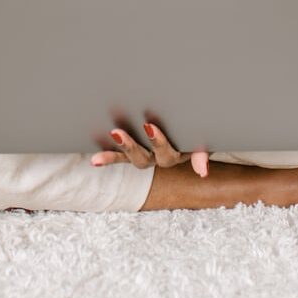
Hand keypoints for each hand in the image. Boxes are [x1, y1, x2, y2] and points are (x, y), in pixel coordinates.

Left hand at [90, 121, 210, 176]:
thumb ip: (201, 152)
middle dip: (131, 145)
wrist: (190, 129)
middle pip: (144, 159)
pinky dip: (107, 158)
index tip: (148, 126)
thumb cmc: (196, 131)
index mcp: (176, 156)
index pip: (167, 154)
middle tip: (118, 132)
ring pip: (130, 158)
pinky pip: (118, 158)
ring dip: (119, 149)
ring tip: (111, 135)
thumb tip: (202, 171)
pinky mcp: (132, 153)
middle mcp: (158, 159)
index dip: (158, 142)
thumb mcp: (202, 139)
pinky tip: (94, 159)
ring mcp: (144, 156)